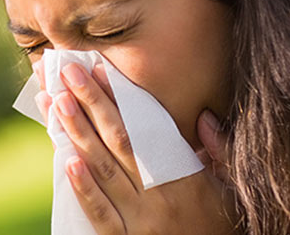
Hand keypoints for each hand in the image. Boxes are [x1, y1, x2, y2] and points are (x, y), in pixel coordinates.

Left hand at [32, 61, 240, 233]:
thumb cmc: (222, 226)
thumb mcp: (233, 189)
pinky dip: (83, 188)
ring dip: (77, 134)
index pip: (145, 130)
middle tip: (68, 73)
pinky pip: (101, 215)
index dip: (120, 100)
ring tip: (57, 102)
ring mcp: (140, 222)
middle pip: (118, 142)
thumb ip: (221, 152)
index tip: (99, 71)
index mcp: (185, 178)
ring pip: (103, 171)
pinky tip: (66, 161)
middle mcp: (159, 197)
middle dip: (90, 103)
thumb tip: (204, 116)